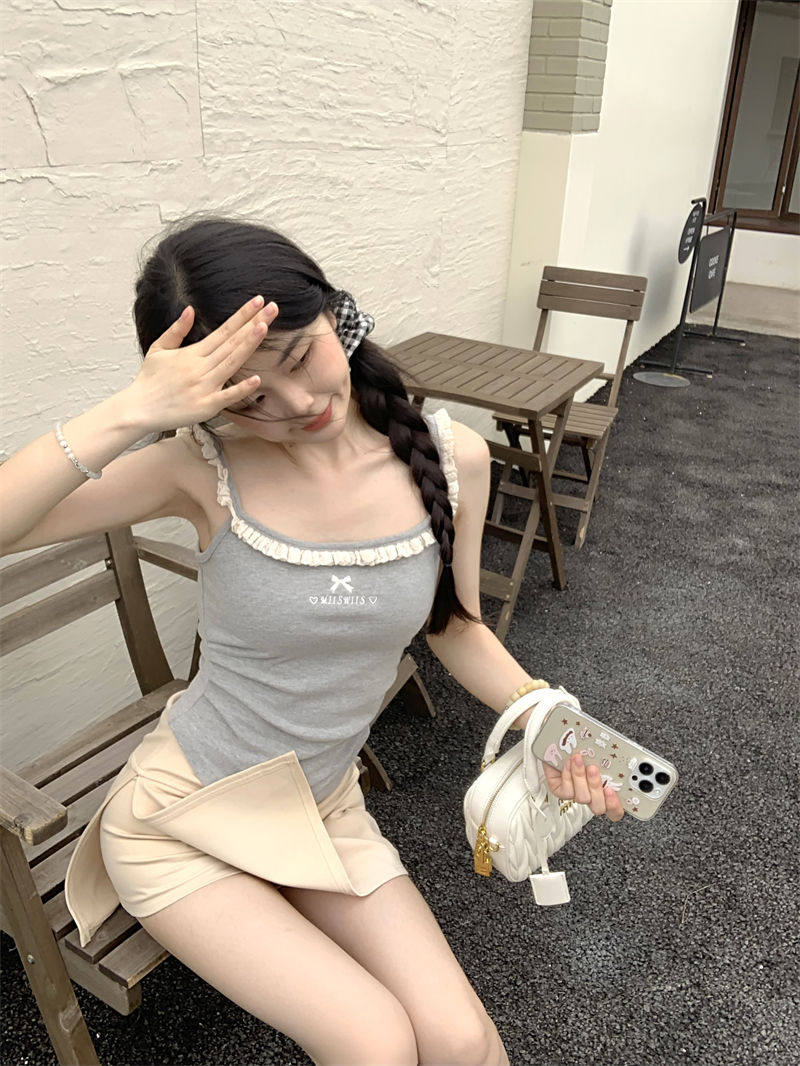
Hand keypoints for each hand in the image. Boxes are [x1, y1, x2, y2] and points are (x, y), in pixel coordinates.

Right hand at [125, 295, 278, 432]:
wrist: (138, 409)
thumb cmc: (150, 380)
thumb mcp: (159, 348)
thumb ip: (177, 330)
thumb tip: (190, 310)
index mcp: (193, 353)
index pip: (223, 330)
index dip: (242, 315)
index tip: (258, 301)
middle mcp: (201, 367)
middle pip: (232, 342)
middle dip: (253, 323)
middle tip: (273, 308)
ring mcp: (204, 386)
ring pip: (231, 363)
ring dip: (248, 345)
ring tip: (264, 327)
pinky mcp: (206, 406)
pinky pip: (226, 397)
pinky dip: (241, 389)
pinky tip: (257, 379)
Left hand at [541, 753, 623, 822]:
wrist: (557, 745)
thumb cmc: (579, 748)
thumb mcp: (596, 753)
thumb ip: (605, 759)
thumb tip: (614, 756)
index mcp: (603, 790)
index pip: (614, 809)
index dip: (614, 804)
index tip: (611, 790)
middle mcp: (590, 795)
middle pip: (598, 806)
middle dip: (596, 787)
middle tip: (593, 769)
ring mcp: (575, 795)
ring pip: (582, 798)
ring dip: (580, 777)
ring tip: (578, 760)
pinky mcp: (560, 791)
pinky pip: (566, 791)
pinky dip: (567, 775)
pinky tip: (567, 763)